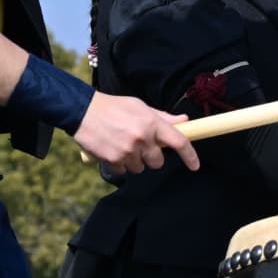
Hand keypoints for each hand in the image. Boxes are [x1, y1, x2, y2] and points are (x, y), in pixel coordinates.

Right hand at [74, 90, 199, 173]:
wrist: (82, 111)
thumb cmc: (114, 107)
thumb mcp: (140, 106)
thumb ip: (162, 117)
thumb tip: (184, 121)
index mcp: (152, 123)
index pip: (179, 142)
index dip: (190, 155)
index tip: (195, 165)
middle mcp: (142, 138)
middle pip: (158, 162)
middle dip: (152, 156)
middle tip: (141, 145)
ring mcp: (127, 151)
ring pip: (140, 168)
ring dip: (134, 161)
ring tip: (123, 145)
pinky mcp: (112, 160)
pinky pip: (123, 171)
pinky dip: (120, 164)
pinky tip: (113, 150)